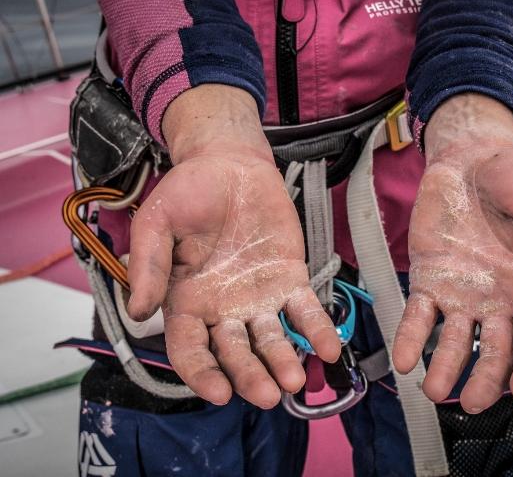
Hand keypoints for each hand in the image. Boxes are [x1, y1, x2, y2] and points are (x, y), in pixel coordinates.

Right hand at [127, 85, 339, 407]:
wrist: (230, 165)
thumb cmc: (188, 192)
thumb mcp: (158, 223)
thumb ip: (148, 265)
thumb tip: (138, 311)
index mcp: (187, 300)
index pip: (190, 349)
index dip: (202, 374)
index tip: (219, 392)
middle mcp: (223, 308)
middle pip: (235, 353)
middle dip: (250, 376)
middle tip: (267, 394)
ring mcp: (259, 297)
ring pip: (271, 339)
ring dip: (283, 361)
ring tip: (295, 381)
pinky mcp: (289, 279)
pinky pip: (305, 311)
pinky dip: (317, 331)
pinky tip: (329, 349)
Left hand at [392, 94, 512, 412]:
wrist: (473, 157)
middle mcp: (498, 300)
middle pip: (496, 352)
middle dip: (485, 380)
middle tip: (470, 402)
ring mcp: (461, 292)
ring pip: (454, 341)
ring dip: (444, 368)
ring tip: (433, 391)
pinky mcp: (428, 276)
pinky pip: (418, 314)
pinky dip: (410, 338)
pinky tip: (403, 360)